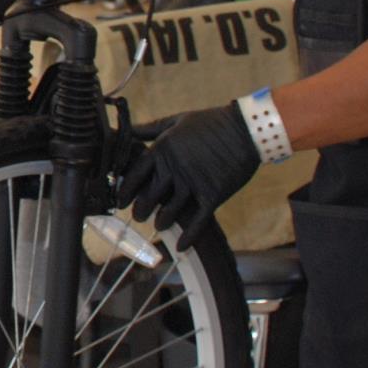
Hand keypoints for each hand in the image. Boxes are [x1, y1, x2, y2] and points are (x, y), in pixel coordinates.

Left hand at [117, 102, 261, 243]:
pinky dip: (188, 235)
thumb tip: (127, 128)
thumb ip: (151, 128)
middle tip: (138, 216)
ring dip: (161, 222)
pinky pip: (197, 221)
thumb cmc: (211, 122)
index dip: (126, 190)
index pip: (135, 175)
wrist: (247, 130)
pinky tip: (181, 247)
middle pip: (149, 196)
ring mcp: (193, 183)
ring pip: (169, 211)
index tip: (120, 200)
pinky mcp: (213, 194)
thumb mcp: (177, 120)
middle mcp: (174, 169)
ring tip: (158, 225)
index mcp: (163, 150)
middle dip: (140, 210)